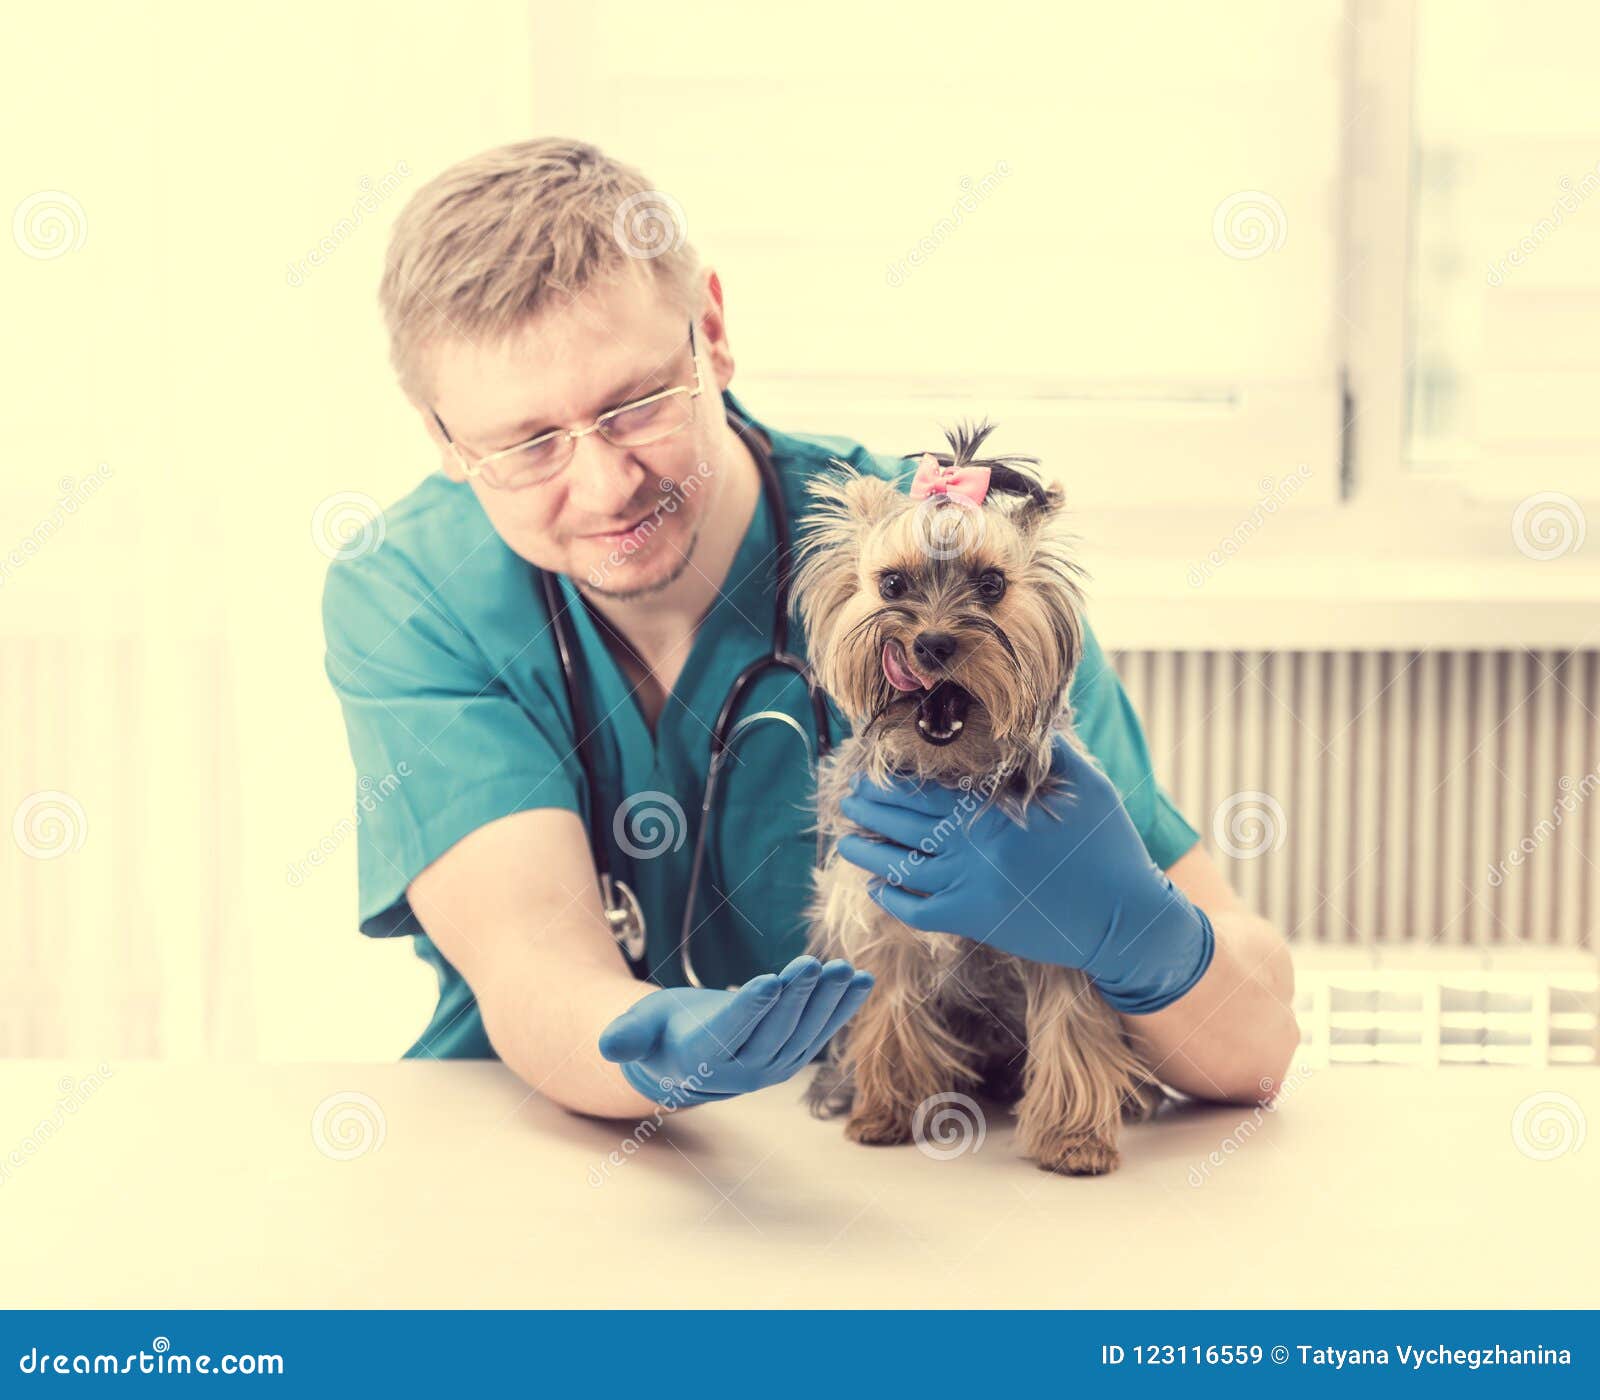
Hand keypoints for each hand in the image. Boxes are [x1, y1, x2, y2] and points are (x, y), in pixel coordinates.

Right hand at [597, 955, 874, 1105]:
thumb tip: (608, 1045)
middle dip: (797, 998)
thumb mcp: (635, 1030)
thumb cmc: (655, 1034)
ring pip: (804, 1033)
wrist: (679, 1063)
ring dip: (827, 1001)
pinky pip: (821, 1031)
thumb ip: (625, 1036)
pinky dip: (842, 1007)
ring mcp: (771, 1066)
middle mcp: (741, 1071)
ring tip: (843, 970)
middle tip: (815, 964)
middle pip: (774, 1032)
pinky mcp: (791, 1056)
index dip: (752, 1007)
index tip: (772, 978)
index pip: (730, 1033)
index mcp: (701, 1062)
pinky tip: (861, 981)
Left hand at [835, 736, 1213, 1014]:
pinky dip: (892, 899)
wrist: (1124, 919)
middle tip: (847, 798)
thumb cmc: (1109, 847)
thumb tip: (1026, 717)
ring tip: (846, 839)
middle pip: (904, 825)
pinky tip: (876, 885)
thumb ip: (1050, 750)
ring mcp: (971, 890)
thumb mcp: (1086, 785)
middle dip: (870, 810)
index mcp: (995, 813)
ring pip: (902, 868)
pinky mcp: (975, 923)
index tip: (869, 771)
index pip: (926, 792)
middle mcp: (974, 851)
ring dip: (868, 852)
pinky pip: (919, 911)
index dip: (891, 783)